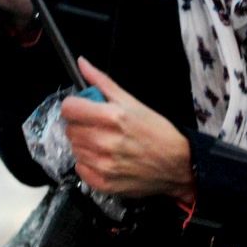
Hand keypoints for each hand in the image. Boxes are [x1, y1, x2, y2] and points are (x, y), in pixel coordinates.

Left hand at [61, 57, 195, 203]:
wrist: (177, 164)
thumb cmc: (156, 129)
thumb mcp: (132, 101)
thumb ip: (102, 82)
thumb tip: (81, 62)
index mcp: (112, 116)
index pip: (69, 108)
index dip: (74, 106)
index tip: (83, 108)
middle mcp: (104, 141)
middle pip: (69, 129)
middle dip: (80, 124)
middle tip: (97, 125)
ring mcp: (102, 165)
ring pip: (74, 148)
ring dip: (84, 143)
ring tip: (103, 141)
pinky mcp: (103, 184)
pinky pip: (80, 168)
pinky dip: (87, 162)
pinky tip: (103, 158)